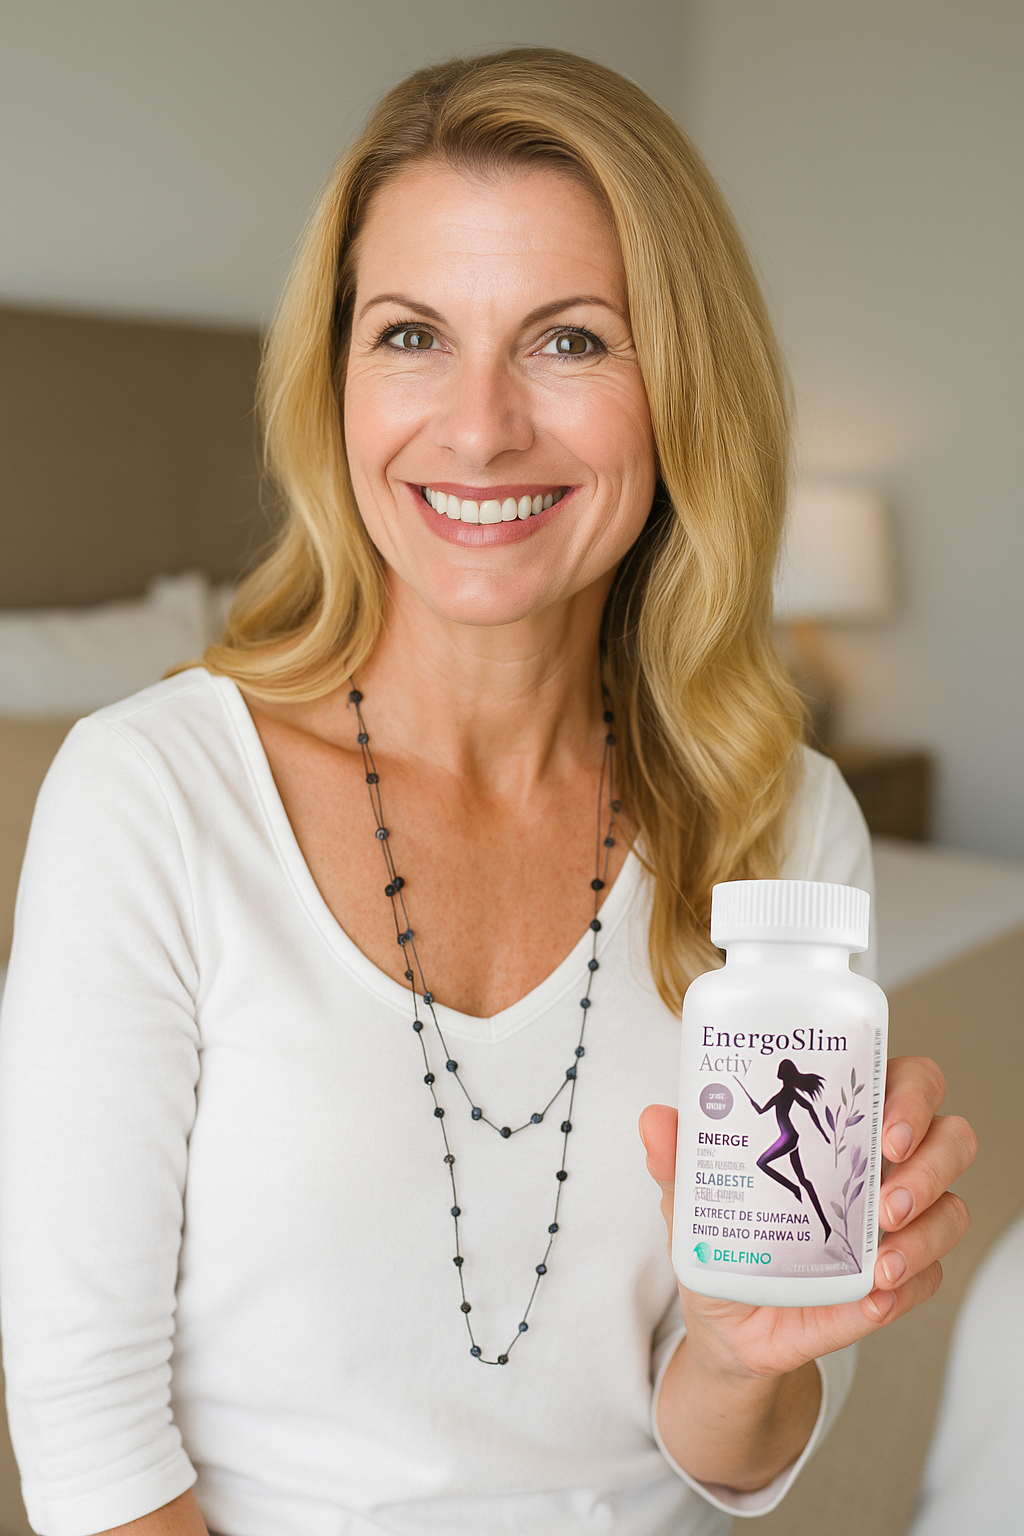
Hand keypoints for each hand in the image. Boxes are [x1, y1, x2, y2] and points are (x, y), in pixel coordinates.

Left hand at [641, 1055, 976, 1381]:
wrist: (726, 1323)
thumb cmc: (724, 1237)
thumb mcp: (692, 1199)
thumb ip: (678, 1160)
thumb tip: (655, 1122)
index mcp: (844, 1123)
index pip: (906, 1081)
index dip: (912, 1094)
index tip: (886, 1126)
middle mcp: (884, 1166)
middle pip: (950, 1138)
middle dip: (929, 1164)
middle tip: (885, 1196)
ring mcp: (899, 1225)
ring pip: (951, 1209)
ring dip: (924, 1233)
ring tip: (879, 1260)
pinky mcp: (899, 1282)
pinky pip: (930, 1279)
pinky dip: (907, 1287)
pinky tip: (871, 1299)